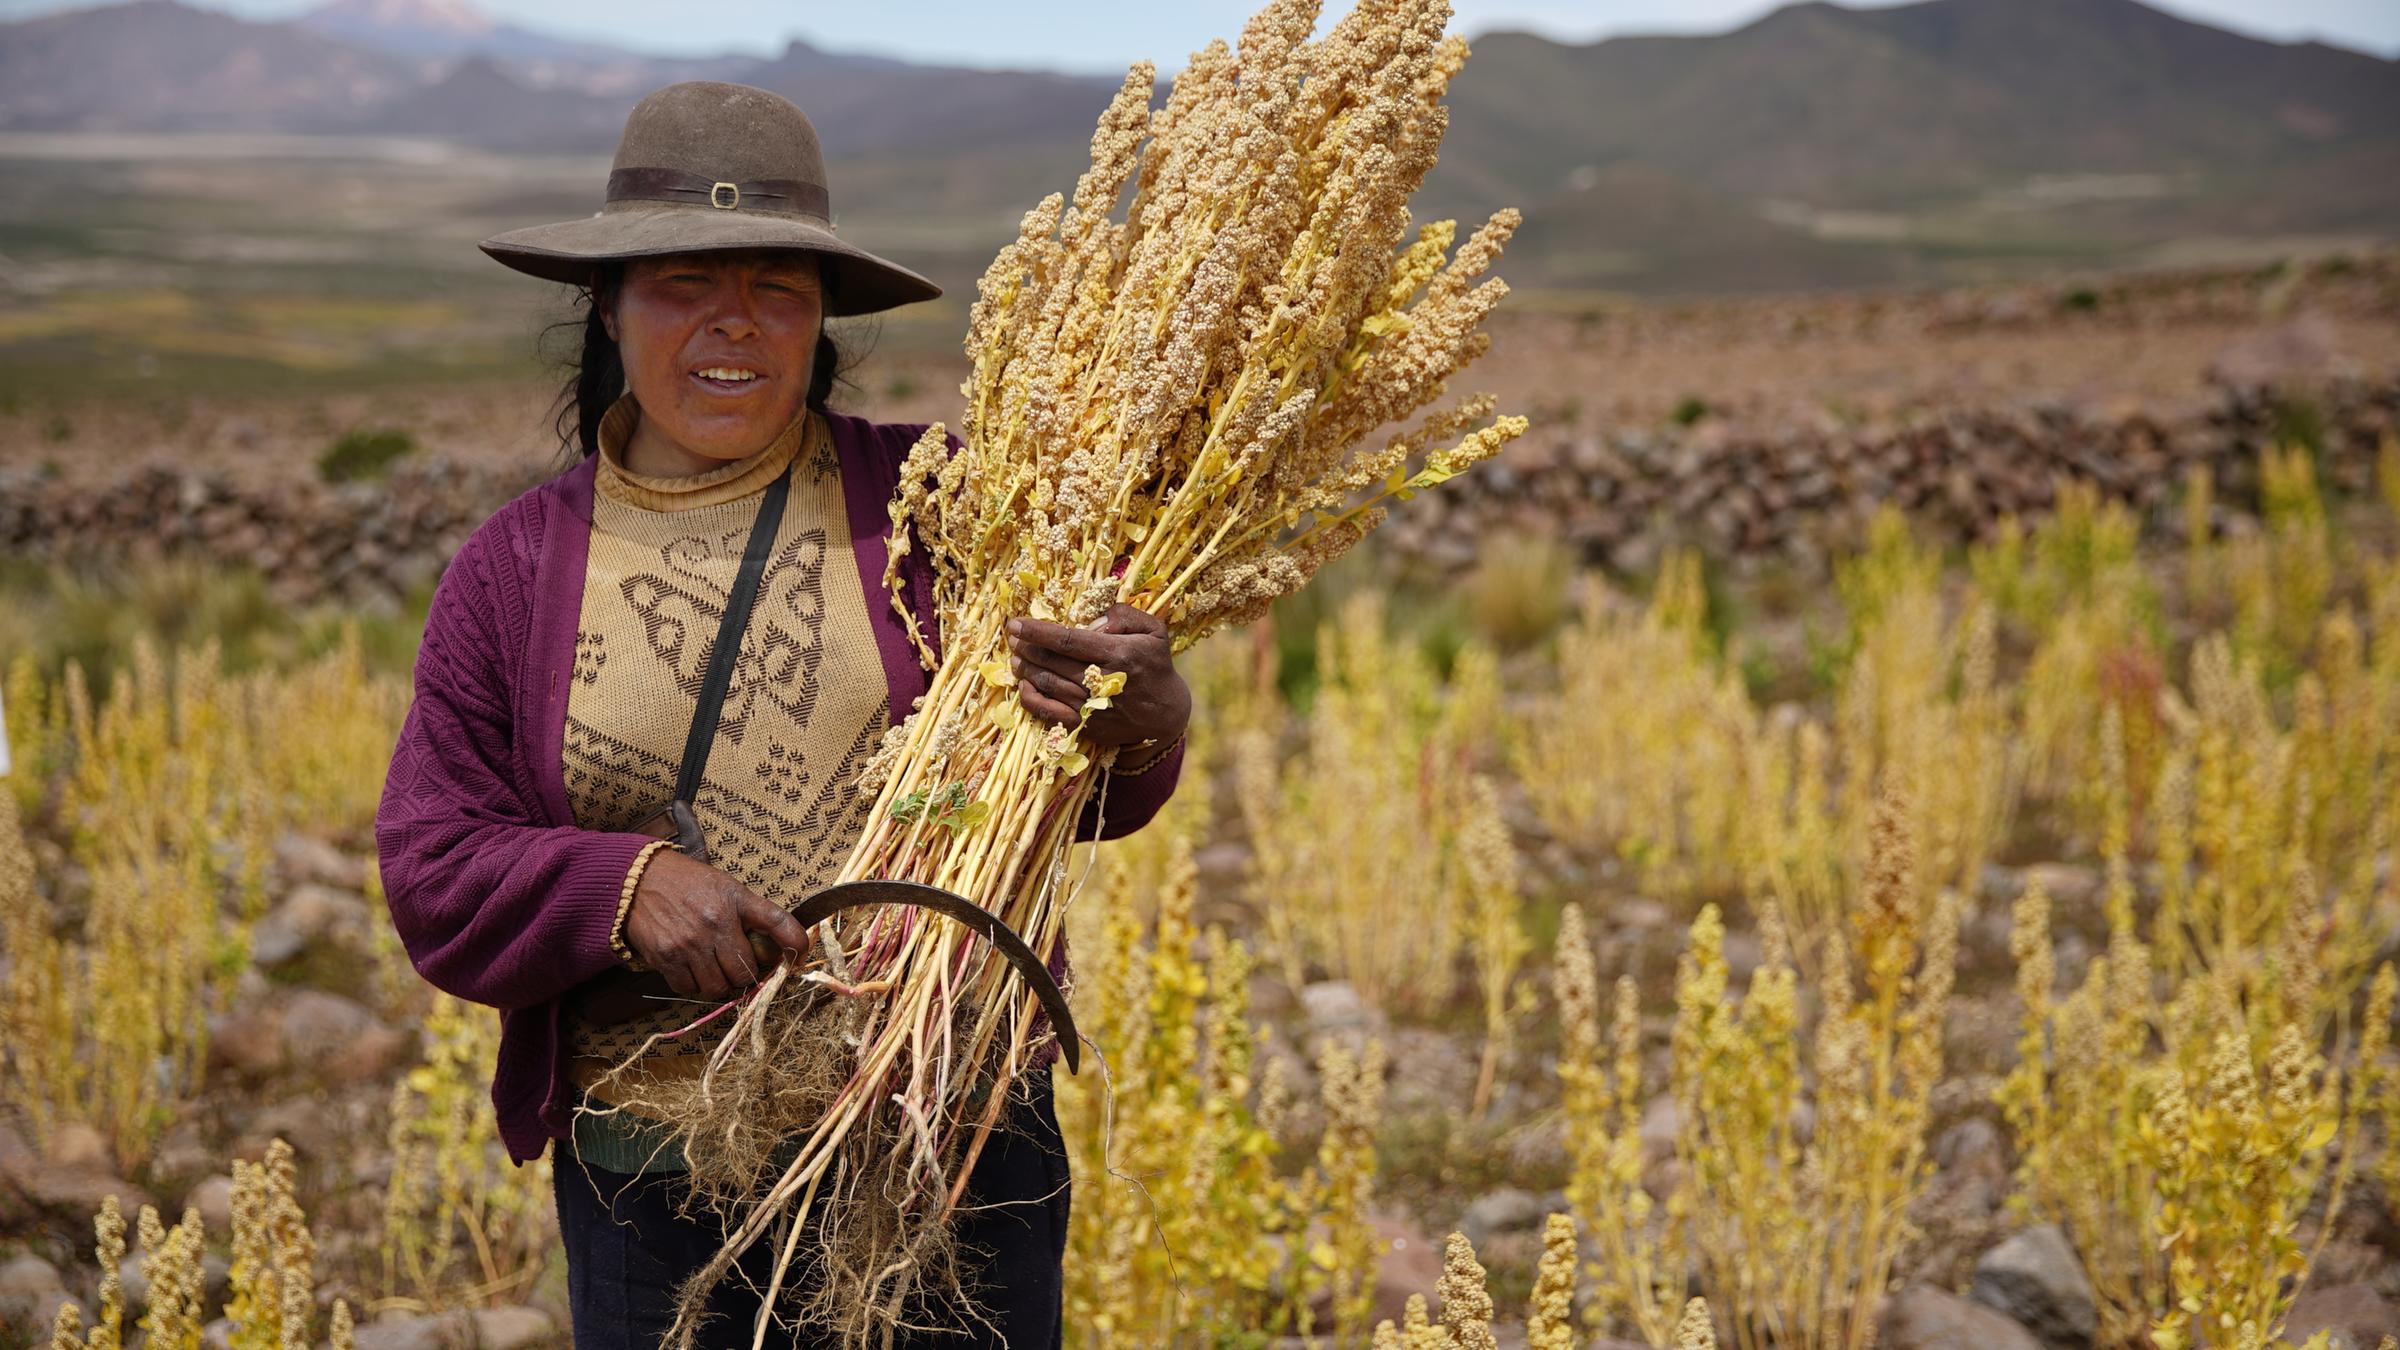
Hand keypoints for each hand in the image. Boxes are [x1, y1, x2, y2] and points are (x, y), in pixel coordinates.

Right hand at [622, 850, 812, 1001]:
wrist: (639, 880)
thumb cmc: (689, 883)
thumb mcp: (727, 887)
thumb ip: (753, 913)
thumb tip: (782, 943)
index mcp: (734, 901)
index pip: (777, 923)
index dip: (795, 943)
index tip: (800, 955)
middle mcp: (714, 924)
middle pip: (745, 972)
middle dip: (747, 975)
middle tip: (742, 969)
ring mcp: (689, 944)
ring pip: (718, 987)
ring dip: (721, 985)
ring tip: (717, 971)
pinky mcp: (665, 958)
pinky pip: (688, 989)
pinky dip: (694, 986)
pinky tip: (694, 970)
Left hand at [1006, 603, 1190, 753]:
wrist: (1165, 714)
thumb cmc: (1155, 665)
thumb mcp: (1154, 631)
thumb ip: (1125, 615)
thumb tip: (1093, 618)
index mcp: (1118, 654)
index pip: (1067, 640)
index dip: (1037, 631)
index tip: (1016, 623)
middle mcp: (1102, 681)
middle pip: (1051, 661)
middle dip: (1026, 647)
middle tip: (1012, 636)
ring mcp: (1092, 707)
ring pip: (1046, 684)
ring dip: (1024, 668)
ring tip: (1015, 656)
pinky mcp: (1086, 727)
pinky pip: (1048, 713)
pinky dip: (1031, 699)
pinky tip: (1023, 685)